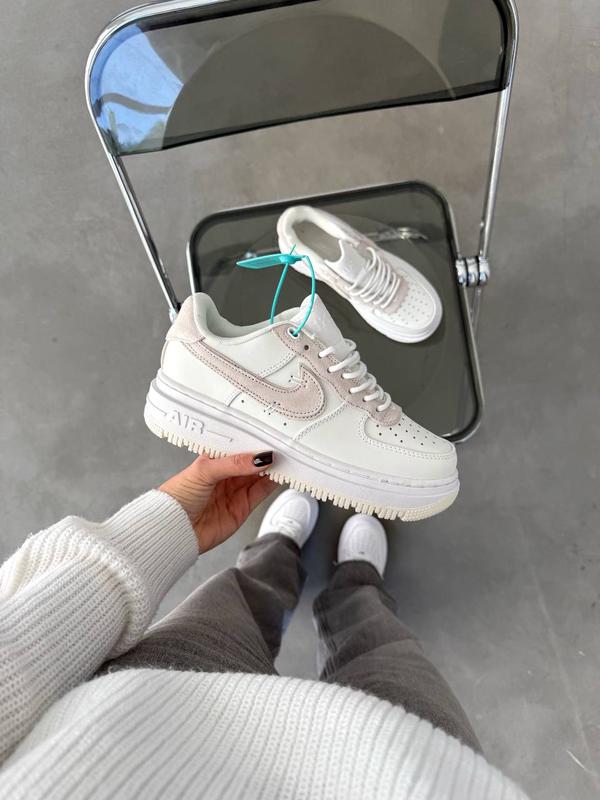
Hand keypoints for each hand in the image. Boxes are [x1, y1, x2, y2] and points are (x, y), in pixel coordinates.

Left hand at [159, 451, 276, 552]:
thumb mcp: (204, 471)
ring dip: (273, 467)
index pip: (238, 446)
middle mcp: (227, 474)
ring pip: (261, 475)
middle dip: (267, 453)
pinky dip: (274, 483)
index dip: (253, 440)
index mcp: (214, 459)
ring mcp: (236, 490)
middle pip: (252, 461)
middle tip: (284, 444)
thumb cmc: (178, 496)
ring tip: (287, 457)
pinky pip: (262, 492)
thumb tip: (259, 458)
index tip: (269, 433)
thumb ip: (233, 464)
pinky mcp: (243, 507)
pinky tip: (281, 474)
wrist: (174, 530)